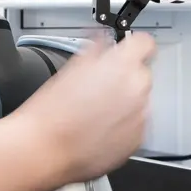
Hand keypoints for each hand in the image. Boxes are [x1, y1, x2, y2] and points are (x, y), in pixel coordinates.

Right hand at [9, 33, 156, 184]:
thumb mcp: (71, 67)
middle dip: (124, 78)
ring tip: (95, 114)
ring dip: (124, 103)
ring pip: (139, 100)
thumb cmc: (52, 112)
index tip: (128, 52)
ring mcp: (141, 115)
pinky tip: (99, 129)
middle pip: (141, 73)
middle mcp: (137, 88)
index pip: (145, 43)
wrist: (45, 149)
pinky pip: (136, 125)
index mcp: (123, 64)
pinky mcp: (138, 139)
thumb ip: (96, 49)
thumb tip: (105, 41)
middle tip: (100, 89)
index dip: (134, 46)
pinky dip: (123, 126)